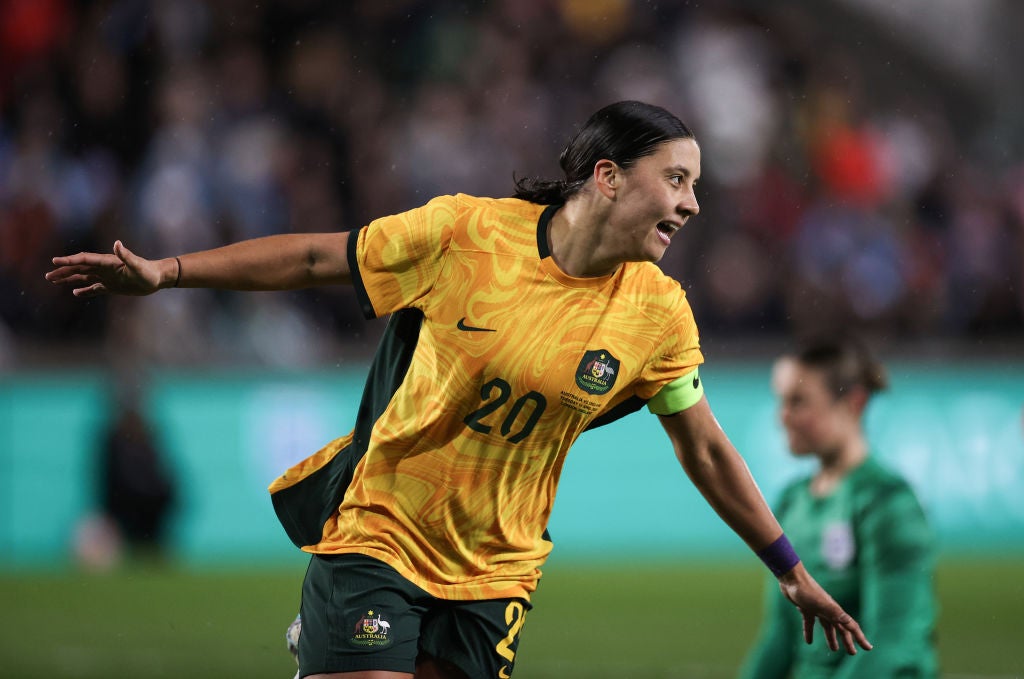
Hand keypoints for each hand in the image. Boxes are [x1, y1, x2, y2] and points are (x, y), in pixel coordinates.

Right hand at [46, 241, 170, 296]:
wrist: (158, 278)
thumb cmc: (148, 271)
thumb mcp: (137, 264)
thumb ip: (126, 255)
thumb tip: (117, 243)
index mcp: (107, 262)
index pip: (84, 259)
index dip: (69, 260)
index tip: (55, 261)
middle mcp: (104, 268)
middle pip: (79, 268)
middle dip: (64, 271)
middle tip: (48, 275)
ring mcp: (107, 277)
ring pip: (83, 277)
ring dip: (69, 279)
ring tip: (54, 281)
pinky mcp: (112, 287)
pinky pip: (95, 289)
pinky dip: (85, 291)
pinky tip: (75, 293)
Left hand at [778, 563, 872, 654]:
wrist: (791, 578)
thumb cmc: (807, 590)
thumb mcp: (822, 604)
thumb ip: (835, 613)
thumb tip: (849, 622)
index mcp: (835, 611)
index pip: (851, 627)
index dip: (860, 638)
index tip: (868, 648)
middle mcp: (828, 610)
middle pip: (841, 628)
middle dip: (847, 641)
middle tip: (852, 653)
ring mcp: (817, 609)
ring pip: (827, 626)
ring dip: (831, 638)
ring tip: (834, 649)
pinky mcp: (806, 608)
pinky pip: (810, 623)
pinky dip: (810, 632)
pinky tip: (808, 642)